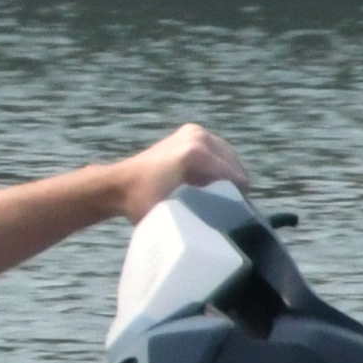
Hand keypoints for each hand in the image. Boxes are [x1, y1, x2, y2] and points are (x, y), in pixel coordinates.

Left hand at [102, 124, 251, 222]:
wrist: (120, 184)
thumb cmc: (142, 202)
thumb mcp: (172, 213)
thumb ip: (200, 217)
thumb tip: (225, 231)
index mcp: (195, 154)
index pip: (232, 175)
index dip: (239, 196)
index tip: (242, 214)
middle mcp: (197, 137)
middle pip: (232, 163)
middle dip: (235, 184)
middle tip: (234, 207)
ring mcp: (194, 131)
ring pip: (226, 156)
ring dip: (227, 174)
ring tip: (224, 196)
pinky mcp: (190, 131)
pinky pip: (216, 150)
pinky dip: (218, 165)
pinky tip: (212, 184)